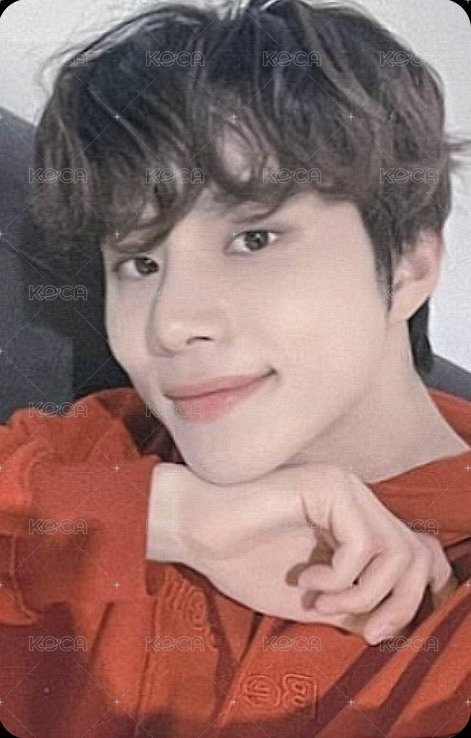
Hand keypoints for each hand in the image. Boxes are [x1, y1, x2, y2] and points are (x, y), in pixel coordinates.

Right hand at [147, 462, 454, 644]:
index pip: (415, 558)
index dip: (405, 603)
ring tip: (319, 601)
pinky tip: (304, 578)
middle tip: (360, 630)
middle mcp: (358, 497)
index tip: (371, 636)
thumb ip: (356, 604)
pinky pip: (360, 545)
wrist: (197, 530)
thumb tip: (394, 622)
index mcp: (357, 519)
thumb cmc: (245, 560)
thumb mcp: (314, 597)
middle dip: (394, 605)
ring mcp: (344, 487)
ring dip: (362, 593)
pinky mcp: (326, 487)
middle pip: (416, 556)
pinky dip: (338, 578)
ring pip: (396, 552)